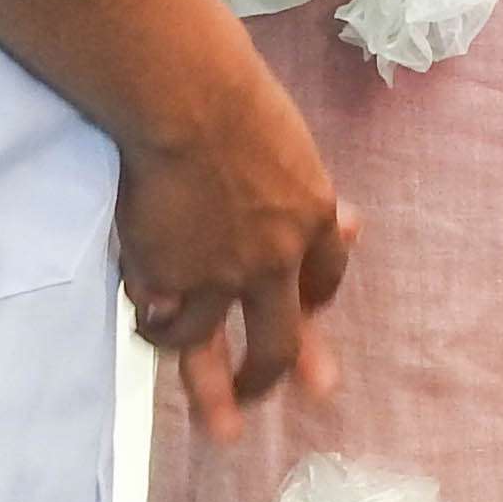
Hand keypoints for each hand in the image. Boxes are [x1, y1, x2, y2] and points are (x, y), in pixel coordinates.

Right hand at [116, 66, 352, 431]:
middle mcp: (275, 261)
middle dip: (262, 381)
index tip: (305, 318)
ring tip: (185, 388)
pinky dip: (149, 317)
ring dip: (197, 376)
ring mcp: (221, 277)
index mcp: (313, 217)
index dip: (312, 302)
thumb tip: (358, 229)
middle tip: (248, 406)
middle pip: (276, 344)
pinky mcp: (172, 280)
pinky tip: (144, 318)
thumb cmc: (233, 97)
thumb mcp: (290, 147)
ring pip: (202, 344)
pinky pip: (156, 315)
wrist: (185, 95)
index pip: (324, 279)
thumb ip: (310, 200)